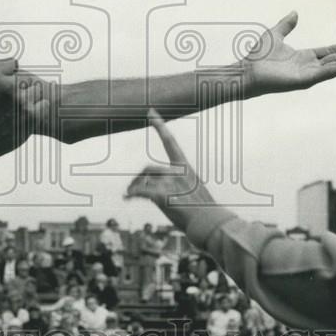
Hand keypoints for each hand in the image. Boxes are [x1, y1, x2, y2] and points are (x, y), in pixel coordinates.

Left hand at [125, 110, 215, 231]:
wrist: (210, 224)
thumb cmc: (205, 213)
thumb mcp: (196, 192)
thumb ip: (179, 186)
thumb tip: (160, 191)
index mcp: (186, 168)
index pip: (170, 141)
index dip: (159, 125)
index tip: (150, 111)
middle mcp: (176, 171)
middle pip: (147, 169)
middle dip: (137, 179)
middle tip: (130, 190)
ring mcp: (169, 183)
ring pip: (142, 182)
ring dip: (133, 189)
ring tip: (129, 197)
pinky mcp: (162, 196)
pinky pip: (140, 192)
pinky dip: (131, 195)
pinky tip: (126, 199)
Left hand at [241, 10, 335, 95]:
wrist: (247, 71)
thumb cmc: (257, 57)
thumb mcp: (275, 35)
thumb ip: (286, 25)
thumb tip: (294, 12)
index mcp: (304, 56)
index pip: (330, 51)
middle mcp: (310, 66)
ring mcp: (309, 74)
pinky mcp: (306, 80)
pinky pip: (327, 74)